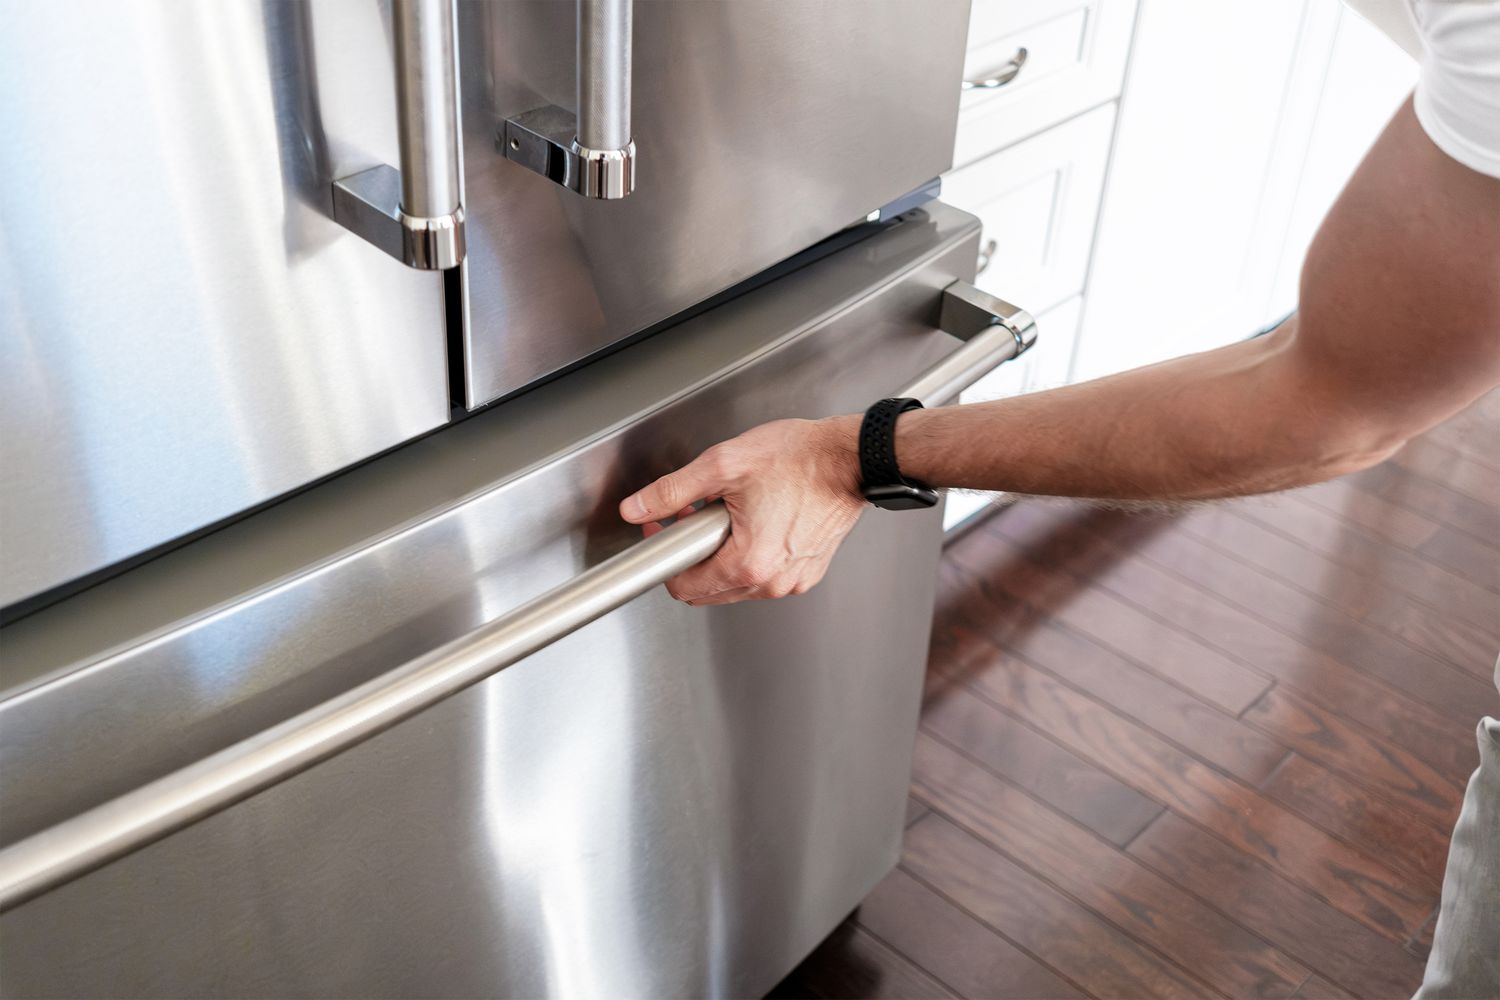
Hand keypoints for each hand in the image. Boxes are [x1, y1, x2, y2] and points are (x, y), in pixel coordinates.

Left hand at [619, 415, 864, 604]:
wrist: (851, 458)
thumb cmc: (800, 459)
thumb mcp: (724, 465)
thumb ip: (672, 491)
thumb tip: (637, 507)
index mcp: (748, 564)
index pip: (684, 587)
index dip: (666, 555)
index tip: (666, 529)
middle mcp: (772, 582)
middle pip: (709, 590)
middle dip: (694, 555)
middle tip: (696, 515)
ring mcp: (793, 580)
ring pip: (736, 585)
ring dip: (723, 555)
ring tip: (731, 513)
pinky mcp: (808, 572)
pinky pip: (765, 576)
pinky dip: (753, 555)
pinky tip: (758, 521)